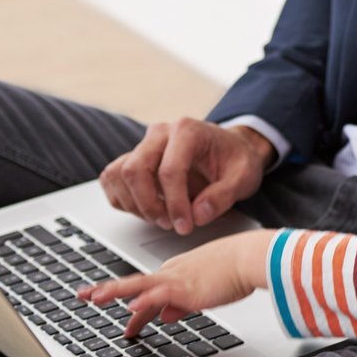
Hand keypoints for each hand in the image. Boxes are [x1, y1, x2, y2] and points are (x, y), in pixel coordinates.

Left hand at [79, 229, 276, 337]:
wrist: (252, 257)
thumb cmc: (238, 269)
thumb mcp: (206, 290)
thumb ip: (184, 303)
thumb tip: (166, 316)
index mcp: (178, 271)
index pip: (147, 290)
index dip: (130, 303)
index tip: (118, 313)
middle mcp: (173, 272)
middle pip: (134, 283)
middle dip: (108, 291)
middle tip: (85, 296)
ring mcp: (177, 278)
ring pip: (138, 285)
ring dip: (114, 292)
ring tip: (93, 298)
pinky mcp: (187, 287)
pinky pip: (159, 294)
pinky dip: (143, 301)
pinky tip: (130, 308)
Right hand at [99, 119, 274, 233]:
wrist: (231, 149)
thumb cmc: (235, 159)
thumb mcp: (244, 177)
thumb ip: (223, 196)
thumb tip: (198, 215)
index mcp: (187, 131)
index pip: (169, 170)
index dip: (174, 204)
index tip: (186, 226)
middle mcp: (160, 133)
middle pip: (134, 170)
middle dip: (149, 205)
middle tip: (171, 225)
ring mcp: (144, 145)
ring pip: (118, 175)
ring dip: (135, 205)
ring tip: (163, 218)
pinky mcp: (134, 159)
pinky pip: (112, 180)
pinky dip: (124, 200)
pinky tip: (149, 210)